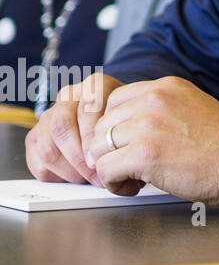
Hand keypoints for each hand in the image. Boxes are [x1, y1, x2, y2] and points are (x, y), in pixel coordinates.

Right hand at [25, 72, 123, 187]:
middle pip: (62, 127)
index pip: (87, 106)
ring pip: (48, 148)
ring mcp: (49, 116)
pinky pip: (38, 162)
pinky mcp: (35, 138)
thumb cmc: (129, 121)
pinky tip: (79, 177)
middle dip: (80, 157)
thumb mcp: (136, 116)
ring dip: (71, 170)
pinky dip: (59, 176)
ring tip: (91, 179)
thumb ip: (132, 128)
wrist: (115, 119)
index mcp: (95, 85)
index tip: (109, 155)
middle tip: (99, 174)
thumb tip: (127, 161)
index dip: (95, 136)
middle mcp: (68, 96)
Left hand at [84, 76, 218, 205]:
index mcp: (165, 87)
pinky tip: (134, 187)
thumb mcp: (192, 108)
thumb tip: (131, 128)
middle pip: (101, 124)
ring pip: (97, 147)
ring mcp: (147, 125)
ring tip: (132, 178)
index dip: (114, 127)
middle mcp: (153, 99)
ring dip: (109, 167)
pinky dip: (114, 183)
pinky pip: (105, 170)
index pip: (114, 101)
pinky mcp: (144, 153)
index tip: (126, 145)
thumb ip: (162, 110)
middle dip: (109, 149)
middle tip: (130, 166)